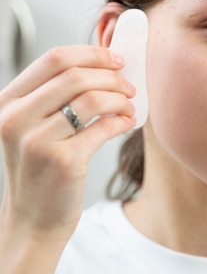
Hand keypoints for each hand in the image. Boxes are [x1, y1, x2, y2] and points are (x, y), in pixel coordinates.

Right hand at [0, 45, 135, 239]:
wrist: (34, 220)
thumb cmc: (41, 169)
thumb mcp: (33, 126)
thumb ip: (57, 95)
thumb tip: (105, 65)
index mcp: (8, 102)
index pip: (54, 58)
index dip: (91, 53)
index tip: (116, 59)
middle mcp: (16, 118)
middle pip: (75, 75)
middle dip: (111, 76)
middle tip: (129, 86)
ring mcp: (37, 141)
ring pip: (91, 98)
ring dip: (119, 98)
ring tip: (129, 106)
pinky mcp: (62, 161)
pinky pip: (103, 127)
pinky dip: (122, 121)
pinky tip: (127, 123)